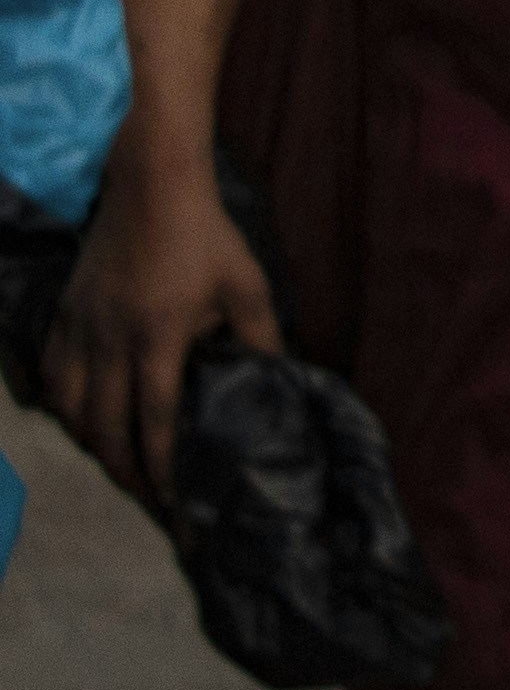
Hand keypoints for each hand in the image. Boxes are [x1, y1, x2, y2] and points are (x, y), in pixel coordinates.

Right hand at [45, 148, 281, 511]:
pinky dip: (62, 408)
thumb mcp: (247, 287)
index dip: (160, 469)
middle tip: (146, 496)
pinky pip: (49, 377)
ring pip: (70, 409)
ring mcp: (79, 330)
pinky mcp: (62, 316)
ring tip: (116, 463)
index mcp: (159, 339)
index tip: (174, 503)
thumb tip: (281, 381)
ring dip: (91, 443)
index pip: (153, 422)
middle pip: (103, 428)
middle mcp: (111, 342)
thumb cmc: (208, 238)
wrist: (152, 186)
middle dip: (122, 471)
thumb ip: (261, 339)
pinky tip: (79, 420)